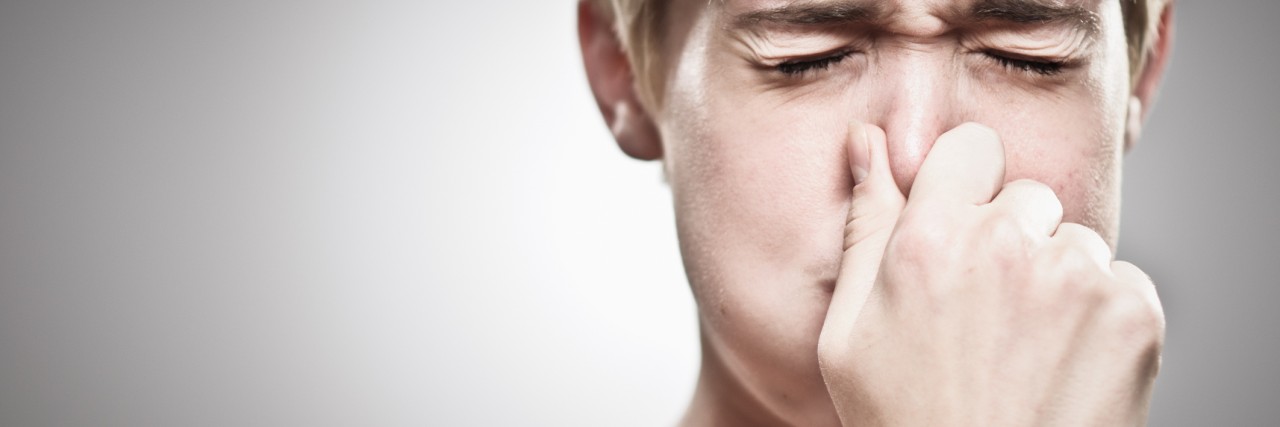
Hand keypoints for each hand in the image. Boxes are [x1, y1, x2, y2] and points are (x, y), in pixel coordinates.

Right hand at [818, 123, 1164, 425]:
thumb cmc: (905, 421)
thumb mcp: (848, 335)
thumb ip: (864, 230)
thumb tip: (866, 143)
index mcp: (929, 242)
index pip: (969, 149)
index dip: (964, 189)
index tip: (960, 231)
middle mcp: (1007, 245)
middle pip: (1024, 197)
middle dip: (1009, 240)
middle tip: (986, 315)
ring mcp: (1076, 277)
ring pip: (1073, 241)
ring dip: (1056, 280)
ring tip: (1025, 351)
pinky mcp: (1133, 313)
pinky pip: (1121, 281)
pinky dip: (1101, 316)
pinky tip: (1064, 366)